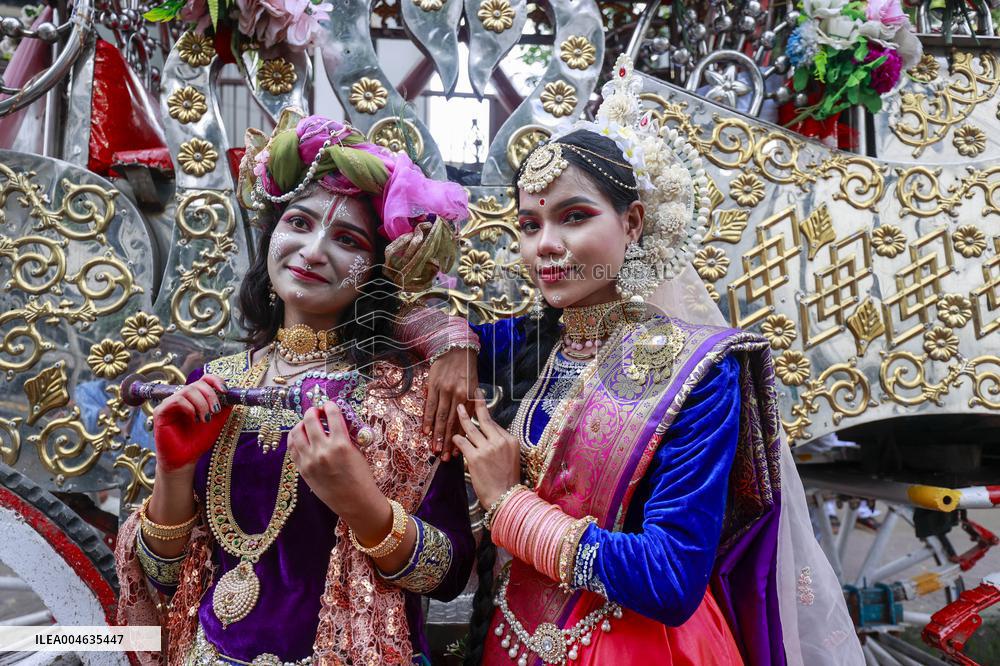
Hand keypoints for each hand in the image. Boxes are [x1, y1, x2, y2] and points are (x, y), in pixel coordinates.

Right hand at [153, 374, 229, 471]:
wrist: (185, 460)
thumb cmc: (198, 441)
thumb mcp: (216, 422)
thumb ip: (223, 408)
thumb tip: (232, 395)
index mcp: (195, 398)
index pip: (204, 380)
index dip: (216, 380)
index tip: (225, 391)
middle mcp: (182, 398)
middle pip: (197, 384)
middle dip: (210, 395)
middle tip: (215, 411)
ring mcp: (170, 403)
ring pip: (188, 390)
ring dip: (201, 404)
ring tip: (205, 419)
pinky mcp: (161, 411)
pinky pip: (177, 400)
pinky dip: (190, 408)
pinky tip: (194, 419)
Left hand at [287, 403, 381, 522]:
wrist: (355, 501)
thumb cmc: (361, 476)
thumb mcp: (357, 451)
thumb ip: (345, 435)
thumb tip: (333, 420)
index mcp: (341, 444)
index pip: (332, 414)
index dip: (330, 405)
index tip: (329, 405)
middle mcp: (323, 450)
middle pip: (310, 420)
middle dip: (313, 411)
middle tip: (316, 412)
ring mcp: (310, 460)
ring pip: (296, 432)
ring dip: (302, 424)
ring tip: (307, 424)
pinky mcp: (303, 469)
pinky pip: (292, 448)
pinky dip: (295, 439)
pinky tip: (301, 437)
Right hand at [424, 347, 478, 461]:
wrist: (456, 347)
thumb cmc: (467, 369)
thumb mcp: (474, 386)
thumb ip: (472, 404)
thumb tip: (469, 424)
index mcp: (470, 396)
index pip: (464, 422)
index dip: (460, 438)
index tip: (458, 453)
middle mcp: (457, 394)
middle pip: (452, 423)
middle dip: (448, 442)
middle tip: (444, 458)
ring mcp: (444, 390)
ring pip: (440, 416)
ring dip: (437, 434)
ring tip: (434, 449)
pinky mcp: (433, 385)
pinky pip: (429, 405)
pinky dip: (427, 419)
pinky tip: (425, 431)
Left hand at [451, 389, 520, 508]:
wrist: (505, 497)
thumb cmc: (507, 481)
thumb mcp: (511, 458)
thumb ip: (501, 444)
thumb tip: (489, 434)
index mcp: (511, 440)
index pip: (494, 424)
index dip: (485, 416)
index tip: (480, 405)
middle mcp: (500, 441)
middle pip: (485, 419)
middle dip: (477, 404)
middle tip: (471, 393)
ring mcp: (487, 448)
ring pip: (471, 428)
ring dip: (463, 417)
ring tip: (458, 408)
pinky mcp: (475, 457)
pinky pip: (463, 442)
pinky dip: (456, 438)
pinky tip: (452, 437)